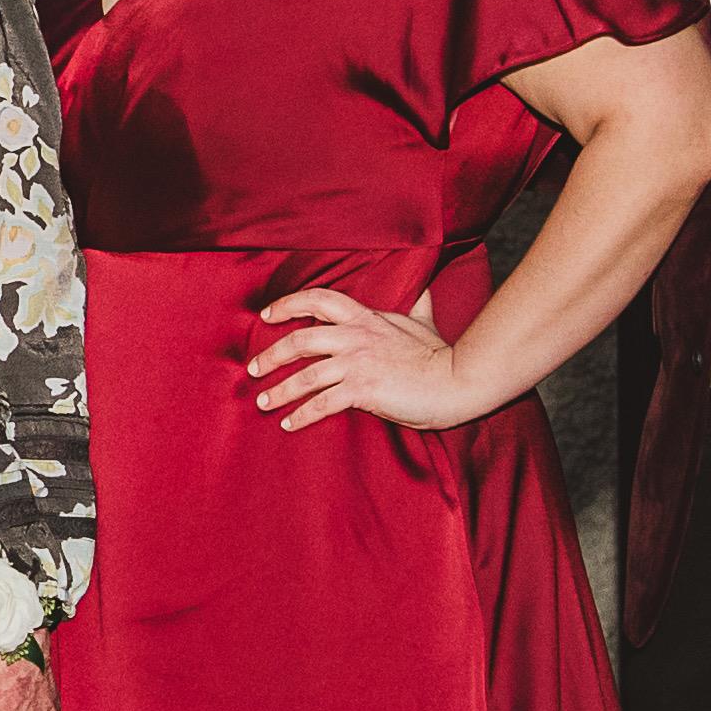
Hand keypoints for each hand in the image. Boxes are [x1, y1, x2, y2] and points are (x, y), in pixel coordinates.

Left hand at [245, 292, 483, 431]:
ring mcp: (358, 363)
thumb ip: (417, 303)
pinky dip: (302, 415)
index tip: (267, 315)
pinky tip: (289, 424)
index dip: (289, 304)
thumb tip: (423, 286)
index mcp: (366, 318)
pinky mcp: (363, 390)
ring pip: (305, 375)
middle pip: (301, 339)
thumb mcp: (424, 321)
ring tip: (263, 402)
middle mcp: (356, 337)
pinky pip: (322, 403)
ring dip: (279, 391)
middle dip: (271, 355)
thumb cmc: (439, 354)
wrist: (457, 380)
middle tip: (253, 368)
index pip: (319, 300)